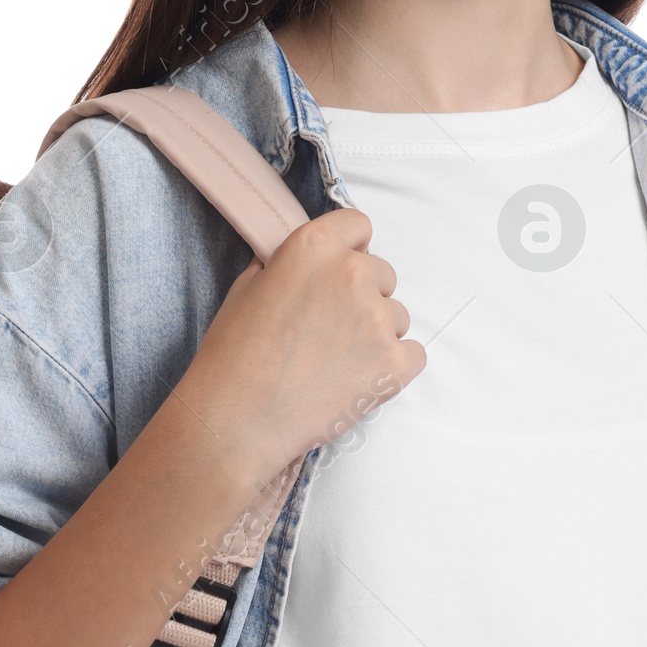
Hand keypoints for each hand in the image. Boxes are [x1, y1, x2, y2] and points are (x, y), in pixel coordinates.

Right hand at [179, 207, 425, 488]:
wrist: (236, 421)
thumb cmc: (232, 358)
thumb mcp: (247, 288)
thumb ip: (286, 264)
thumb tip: (305, 263)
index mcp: (314, 246)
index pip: (359, 226)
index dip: (349, 251)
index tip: (337, 275)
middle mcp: (352, 273)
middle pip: (383, 273)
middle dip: (363, 297)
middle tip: (329, 331)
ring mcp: (377, 318)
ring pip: (398, 316)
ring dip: (376, 334)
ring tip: (335, 363)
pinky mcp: (393, 363)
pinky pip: (413, 354)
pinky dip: (392, 367)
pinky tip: (358, 380)